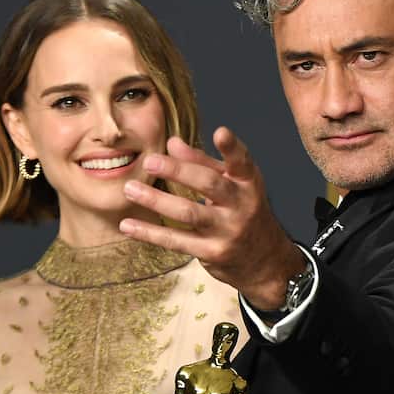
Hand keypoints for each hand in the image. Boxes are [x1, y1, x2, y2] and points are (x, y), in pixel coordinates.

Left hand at [120, 128, 305, 309]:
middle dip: (179, 171)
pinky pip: (177, 241)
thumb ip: (203, 163)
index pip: (242, 162)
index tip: (220, 132)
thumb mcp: (232, 185)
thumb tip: (172, 143)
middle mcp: (242, 205)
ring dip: (156, 200)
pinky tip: (128, 225)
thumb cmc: (243, 213)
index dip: (232, 148)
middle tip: (151, 162)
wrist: (265, 261)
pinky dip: (150, 233)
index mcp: (248, 183)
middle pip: (209, 184)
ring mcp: (228, 231)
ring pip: (189, 213)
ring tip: (130, 189)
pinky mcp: (213, 253)